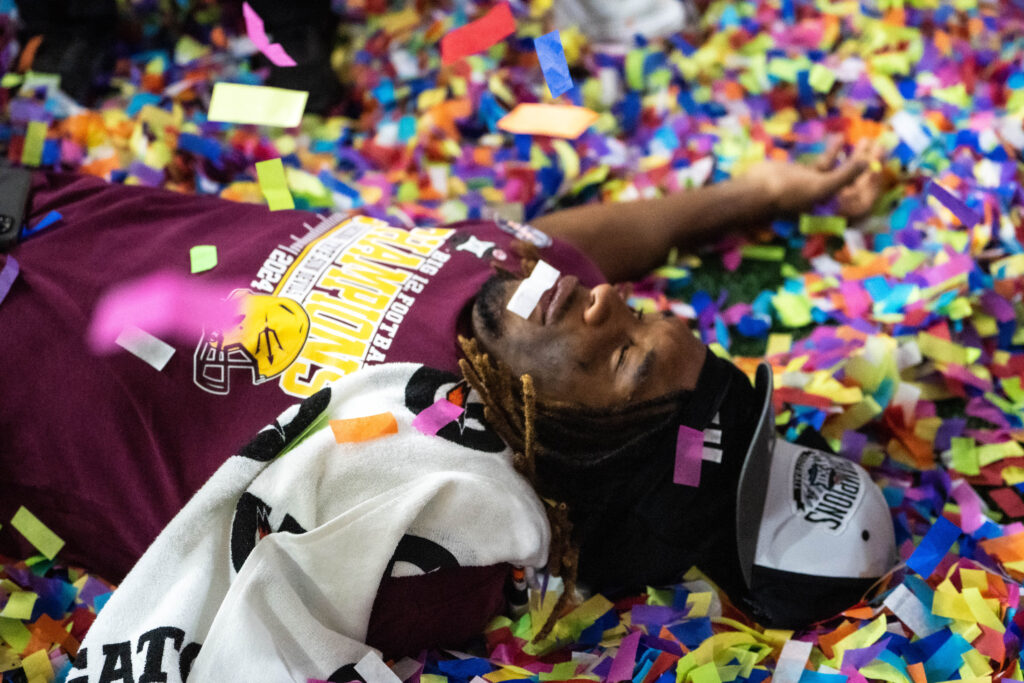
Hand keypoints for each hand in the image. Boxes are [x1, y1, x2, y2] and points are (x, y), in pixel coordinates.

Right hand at [748, 137, 885, 218]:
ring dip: (855, 155)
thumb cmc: (789, 194)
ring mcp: (818, 187)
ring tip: (866, 139)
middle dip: (869, 164)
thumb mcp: (822, 186)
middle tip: (881, 144)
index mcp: (836, 210)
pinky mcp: (806, 176)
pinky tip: (840, 138)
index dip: (875, 179)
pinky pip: (826, 164)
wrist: (756, 191)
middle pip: (856, 183)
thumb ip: (847, 174)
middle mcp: (830, 201)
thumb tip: (869, 162)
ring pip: (843, 171)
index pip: (864, 197)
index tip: (883, 158)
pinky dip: (833, 152)